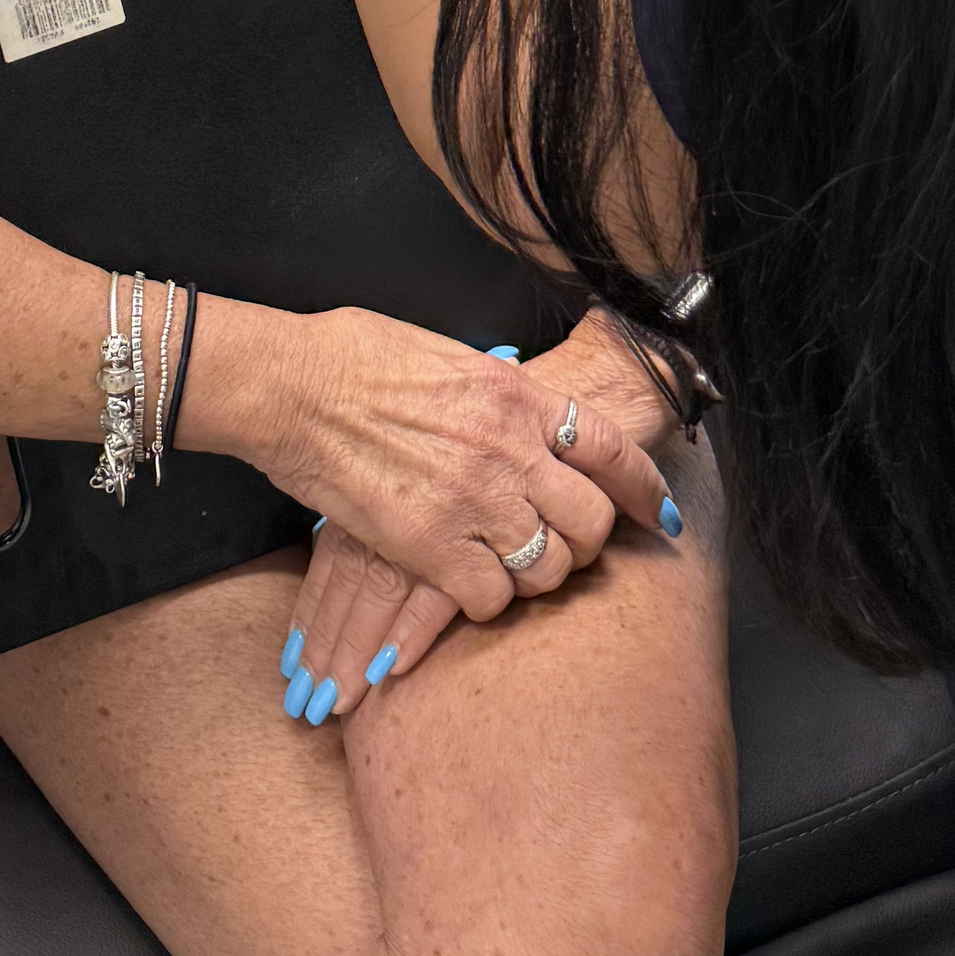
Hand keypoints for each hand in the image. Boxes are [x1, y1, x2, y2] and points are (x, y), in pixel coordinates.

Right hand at [272, 314, 688, 725]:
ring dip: (536, 573)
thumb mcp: (451, 356)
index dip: (646, 490)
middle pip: (592, 521)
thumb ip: (503, 396)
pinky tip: (462, 581)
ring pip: (549, 567)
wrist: (292, 386)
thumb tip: (531, 420)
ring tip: (508, 564)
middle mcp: (508, 448)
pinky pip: (492, 597)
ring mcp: (472, 499)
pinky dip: (484, 599)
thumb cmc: (358, 358)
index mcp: (517, 393)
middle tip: (562, 544)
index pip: (611, 448)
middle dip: (586, 541)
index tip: (662, 516)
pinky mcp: (429, 545)